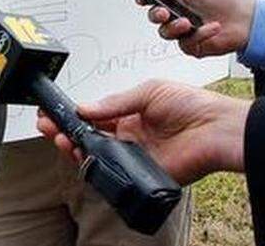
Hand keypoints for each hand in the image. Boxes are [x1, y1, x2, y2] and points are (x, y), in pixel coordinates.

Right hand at [36, 80, 248, 185]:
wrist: (216, 128)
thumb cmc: (192, 104)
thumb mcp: (148, 91)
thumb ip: (114, 103)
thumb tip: (85, 107)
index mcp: (131, 115)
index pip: (94, 116)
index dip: (73, 114)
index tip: (54, 111)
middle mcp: (130, 137)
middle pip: (90, 137)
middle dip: (65, 131)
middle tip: (48, 125)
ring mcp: (135, 156)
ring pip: (97, 156)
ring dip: (75, 147)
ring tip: (61, 138)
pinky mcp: (142, 174)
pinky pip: (114, 173)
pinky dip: (95, 166)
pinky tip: (83, 156)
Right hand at [140, 0, 254, 57]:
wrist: (245, 19)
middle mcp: (176, 15)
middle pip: (153, 17)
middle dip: (155, 15)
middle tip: (163, 12)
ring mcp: (182, 32)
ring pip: (165, 33)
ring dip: (175, 27)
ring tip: (189, 22)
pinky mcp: (191, 46)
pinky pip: (185, 44)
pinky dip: (200, 35)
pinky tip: (212, 28)